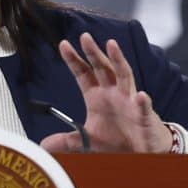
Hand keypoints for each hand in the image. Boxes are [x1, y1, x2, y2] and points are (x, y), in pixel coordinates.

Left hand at [40, 33, 172, 152]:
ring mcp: (129, 101)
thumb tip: (43, 145)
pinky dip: (142, 102)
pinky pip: (142, 107)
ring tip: (112, 45)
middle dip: (93, 52)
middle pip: (102, 68)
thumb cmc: (117, 138)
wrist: (142, 150)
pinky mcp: (144, 116)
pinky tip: (141, 96)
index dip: (74, 59)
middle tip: (84, 36)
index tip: (63, 44)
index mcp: (97, 96)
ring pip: (124, 76)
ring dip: (118, 60)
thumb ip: (67, 140)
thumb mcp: (88, 140)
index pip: (83, 73)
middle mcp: (113, 93)